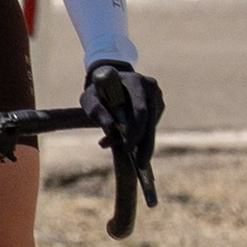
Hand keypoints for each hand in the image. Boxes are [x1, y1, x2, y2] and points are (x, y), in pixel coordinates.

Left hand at [85, 58, 162, 189]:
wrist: (109, 81)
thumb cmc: (97, 91)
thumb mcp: (89, 98)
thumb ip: (95, 110)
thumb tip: (109, 126)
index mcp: (135, 81)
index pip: (140, 111)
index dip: (136, 132)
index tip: (129, 149)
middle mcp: (151, 87)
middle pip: (151, 121)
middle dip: (145, 145)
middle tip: (141, 165)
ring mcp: (157, 96)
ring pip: (152, 126)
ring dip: (140, 143)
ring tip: (130, 156)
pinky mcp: (158, 106)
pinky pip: (151, 126)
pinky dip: (141, 137)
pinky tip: (128, 142)